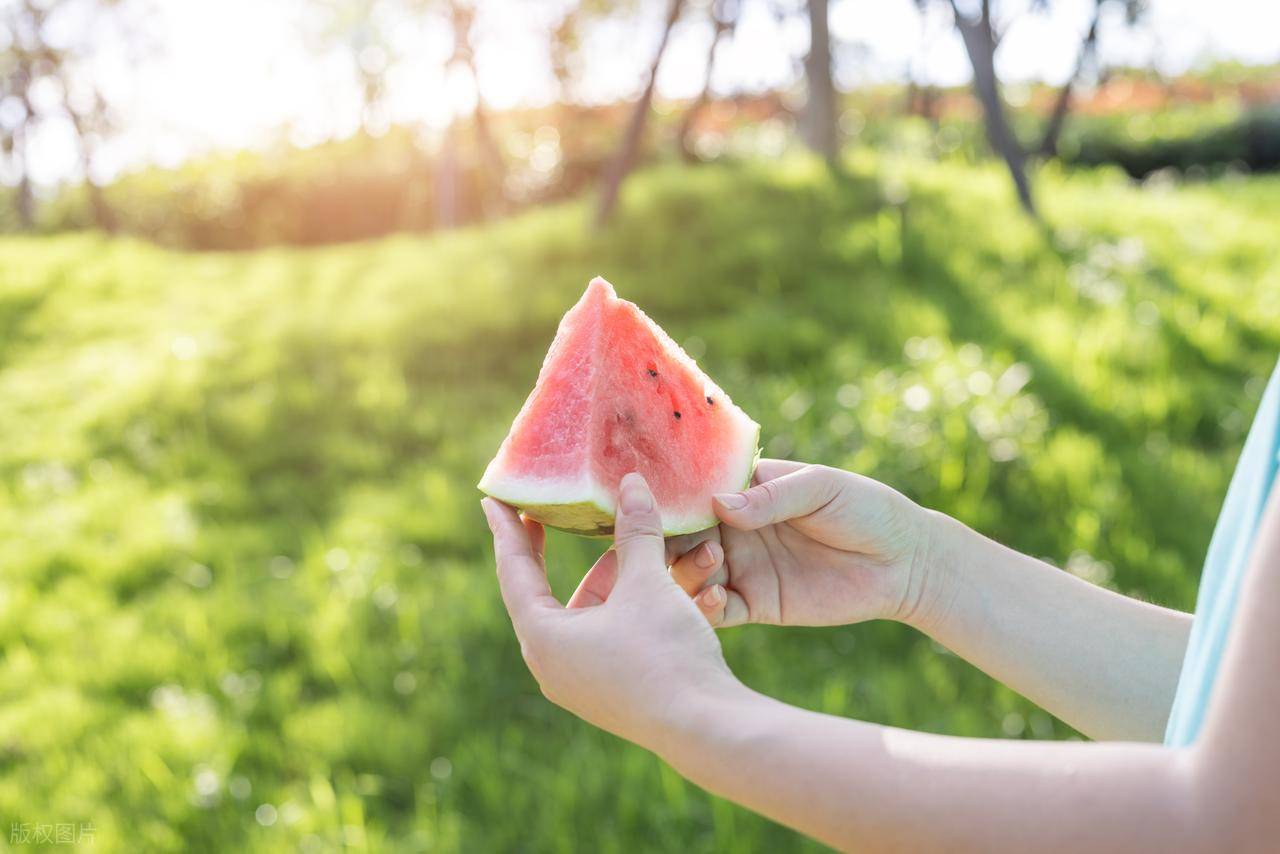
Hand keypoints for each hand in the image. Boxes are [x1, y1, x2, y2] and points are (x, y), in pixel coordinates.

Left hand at [481, 473, 740, 753]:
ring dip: (608, 576)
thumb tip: (631, 483)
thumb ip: (635, 531)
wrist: (707, 727)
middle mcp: (552, 664)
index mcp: (543, 638)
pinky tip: (651, 577)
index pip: (515, 571)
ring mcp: (581, 682)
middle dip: (557, 552)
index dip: (508, 530)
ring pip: (586, 611)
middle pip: (547, 592)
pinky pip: (607, 633)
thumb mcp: (647, 582)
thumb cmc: (665, 653)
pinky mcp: (610, 690)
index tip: (493, 500)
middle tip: (546, 514)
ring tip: (626, 538)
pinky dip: (624, 602)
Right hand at [665, 460, 934, 627]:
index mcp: (744, 490)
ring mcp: (743, 567)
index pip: (695, 492)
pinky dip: (707, 608)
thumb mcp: (820, 489)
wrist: (905, 562)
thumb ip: (771, 497)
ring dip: (687, 572)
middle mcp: (734, 529)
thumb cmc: (865, 509)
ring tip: (712, 565)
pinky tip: (717, 600)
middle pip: (682, 536)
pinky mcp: (757, 604)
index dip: (671, 498)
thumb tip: (718, 505)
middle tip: (675, 543)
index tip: (649, 504)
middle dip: (669, 541)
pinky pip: (719, 611)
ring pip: (691, 574)